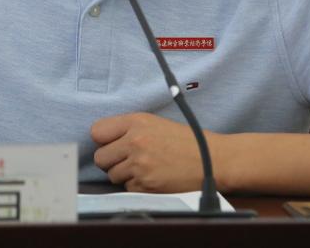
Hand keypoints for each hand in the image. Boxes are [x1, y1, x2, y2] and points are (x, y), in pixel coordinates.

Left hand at [91, 112, 216, 192]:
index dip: (104, 141)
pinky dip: (138, 186)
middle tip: (128, 161)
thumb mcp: (156, 123)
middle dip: (111, 162)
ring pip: (113, 176)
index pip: (97, 131)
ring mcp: (140, 164)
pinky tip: (154, 178)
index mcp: (136, 121)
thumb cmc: (186, 141)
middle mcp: (135, 141)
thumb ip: (130, 129)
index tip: (112, 145)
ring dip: (125, 175)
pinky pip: (128, 188)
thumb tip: (104, 141)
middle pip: (100, 157)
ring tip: (145, 168)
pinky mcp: (146, 184)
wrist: (212, 159)